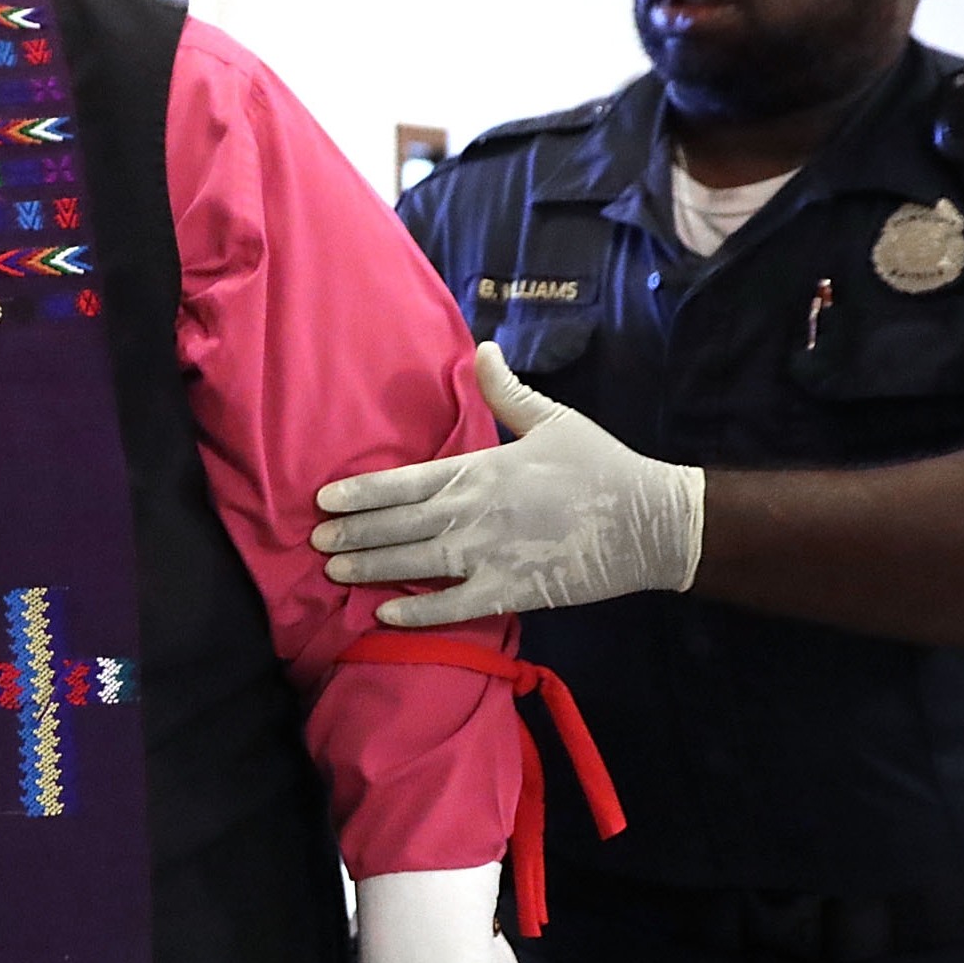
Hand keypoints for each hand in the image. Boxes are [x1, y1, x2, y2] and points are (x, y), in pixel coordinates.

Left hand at [313, 343, 705, 625]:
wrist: (650, 522)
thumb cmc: (601, 466)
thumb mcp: (553, 418)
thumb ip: (507, 391)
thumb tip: (482, 348)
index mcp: (481, 470)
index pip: (406, 482)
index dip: (361, 493)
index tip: (323, 500)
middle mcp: (476, 513)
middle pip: (400, 525)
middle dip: (354, 533)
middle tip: (314, 540)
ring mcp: (491, 555)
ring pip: (416, 564)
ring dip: (372, 568)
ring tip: (334, 571)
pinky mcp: (512, 590)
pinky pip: (454, 606)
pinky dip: (417, 612)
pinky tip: (384, 614)